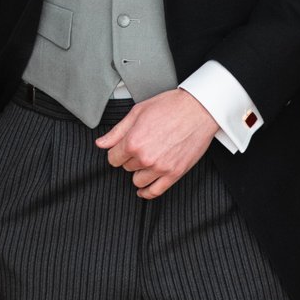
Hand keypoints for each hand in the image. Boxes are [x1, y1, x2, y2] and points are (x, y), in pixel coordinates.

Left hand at [96, 88, 216, 198]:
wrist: (199, 109)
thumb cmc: (171, 106)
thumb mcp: (138, 112)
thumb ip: (117, 131)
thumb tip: (101, 143)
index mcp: (133, 141)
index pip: (113, 158)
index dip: (117, 151)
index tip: (123, 148)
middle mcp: (145, 157)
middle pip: (126, 168)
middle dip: (130, 159)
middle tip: (142, 146)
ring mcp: (160, 168)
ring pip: (138, 180)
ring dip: (139, 172)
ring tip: (147, 160)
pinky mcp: (174, 173)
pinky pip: (155, 192)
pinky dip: (146, 192)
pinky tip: (143, 189)